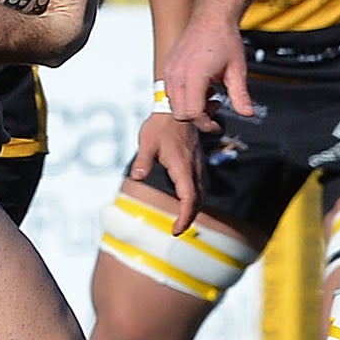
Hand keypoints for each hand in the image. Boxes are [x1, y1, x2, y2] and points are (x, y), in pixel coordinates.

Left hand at [126, 112, 202, 230]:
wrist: (176, 110)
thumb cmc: (160, 126)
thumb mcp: (147, 142)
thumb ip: (143, 160)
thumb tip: (137, 177)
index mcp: (183, 167)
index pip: (190, 199)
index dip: (185, 217)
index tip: (175, 230)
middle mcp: (195, 169)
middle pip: (198, 201)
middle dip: (189, 218)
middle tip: (176, 230)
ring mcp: (198, 166)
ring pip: (202, 194)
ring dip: (194, 209)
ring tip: (181, 221)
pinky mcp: (197, 163)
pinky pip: (201, 186)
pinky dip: (195, 198)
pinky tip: (187, 202)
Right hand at [159, 10, 252, 131]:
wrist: (212, 17)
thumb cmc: (224, 39)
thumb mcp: (238, 70)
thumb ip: (241, 95)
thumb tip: (247, 113)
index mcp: (194, 76)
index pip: (192, 113)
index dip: (205, 123)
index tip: (216, 123)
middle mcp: (177, 75)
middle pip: (180, 113)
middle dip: (198, 117)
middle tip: (215, 106)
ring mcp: (170, 71)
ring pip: (174, 105)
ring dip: (191, 106)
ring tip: (209, 94)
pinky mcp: (168, 68)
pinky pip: (171, 93)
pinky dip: (185, 97)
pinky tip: (201, 86)